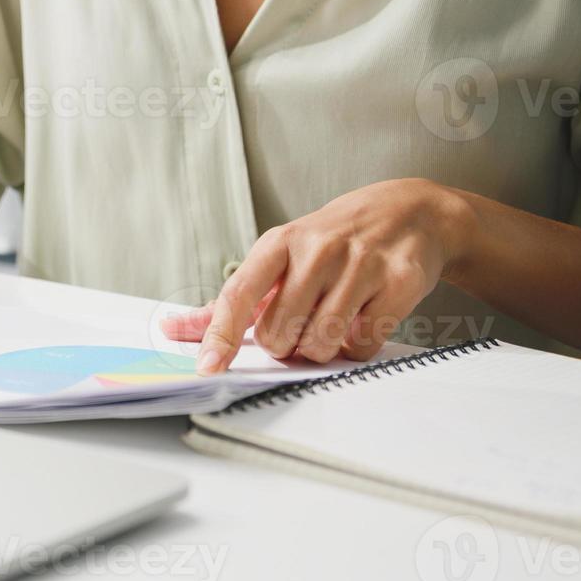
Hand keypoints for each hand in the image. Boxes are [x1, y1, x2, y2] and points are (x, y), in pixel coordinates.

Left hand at [161, 178, 473, 373]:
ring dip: (321, 349)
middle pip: (281, 333)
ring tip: (330, 323)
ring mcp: (360, 263)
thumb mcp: (278, 257)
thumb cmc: (330, 242)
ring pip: (323, 343)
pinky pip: (364, 344)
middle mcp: (317, 249)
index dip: (221, 336)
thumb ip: (231, 300)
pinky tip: (361, 319)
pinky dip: (358, 345)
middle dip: (286, 345)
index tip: (207, 368)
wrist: (406, 212)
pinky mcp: (398, 281)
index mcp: (279, 243)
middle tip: (300, 325)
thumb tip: (175, 328)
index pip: (239, 295)